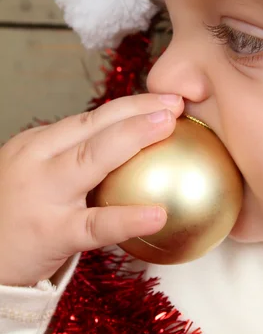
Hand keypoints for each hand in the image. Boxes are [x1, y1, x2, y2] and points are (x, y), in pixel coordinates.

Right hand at [0, 94, 183, 285]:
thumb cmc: (16, 215)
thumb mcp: (36, 174)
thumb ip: (71, 159)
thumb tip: (129, 148)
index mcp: (37, 144)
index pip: (90, 118)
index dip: (130, 106)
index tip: (164, 100)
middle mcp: (38, 160)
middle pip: (94, 125)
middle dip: (137, 110)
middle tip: (176, 104)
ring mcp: (44, 195)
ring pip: (92, 158)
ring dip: (133, 137)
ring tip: (168, 127)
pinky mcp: (51, 233)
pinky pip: (95, 224)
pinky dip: (127, 217)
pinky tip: (157, 214)